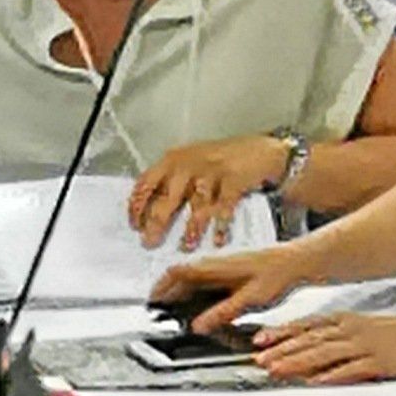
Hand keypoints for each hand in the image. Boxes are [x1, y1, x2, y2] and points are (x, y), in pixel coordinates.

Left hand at [130, 135, 288, 250]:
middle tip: (150, 243)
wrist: (261, 149)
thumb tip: (150, 212)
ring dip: (191, 228)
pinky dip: (220, 225)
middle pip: (167, 198)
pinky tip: (217, 239)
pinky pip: (224, 206)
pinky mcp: (234, 180)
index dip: (137, 206)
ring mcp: (212, 172)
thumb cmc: (222, 160)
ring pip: (196, 204)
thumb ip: (172, 183)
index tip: (134, 226)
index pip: (146, 183)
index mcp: (173, 160)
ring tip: (186, 246)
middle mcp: (188, 165)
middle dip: (156, 224)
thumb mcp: (190, 163)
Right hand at [150, 242, 310, 328]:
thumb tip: (198, 326)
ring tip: (176, 312)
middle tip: (160, 312)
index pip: (176, 272)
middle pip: (181, 276)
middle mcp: (215, 263)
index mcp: (213, 266)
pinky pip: (205, 281)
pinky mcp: (231, 271)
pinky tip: (202, 306)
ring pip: (193, 279)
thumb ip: (221, 313)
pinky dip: (196, 293)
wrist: (298, 262)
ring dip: (182, 293)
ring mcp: (223, 266)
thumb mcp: (249, 299)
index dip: (160, 287)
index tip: (152, 301)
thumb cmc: (277, 274)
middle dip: (168, 293)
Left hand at [252, 312, 395, 385]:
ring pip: (324, 353)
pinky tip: (316, 381)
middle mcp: (352, 330)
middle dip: (281, 350)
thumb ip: (338, 337)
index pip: (307, 325)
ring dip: (298, 362)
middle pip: (310, 340)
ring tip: (277, 370)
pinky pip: (351, 369)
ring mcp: (365, 345)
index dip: (281, 332)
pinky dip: (331, 375)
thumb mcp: (366, 328)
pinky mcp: (380, 362)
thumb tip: (312, 349)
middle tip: (259, 359)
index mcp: (347, 320)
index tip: (260, 340)